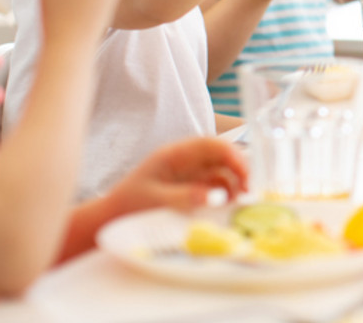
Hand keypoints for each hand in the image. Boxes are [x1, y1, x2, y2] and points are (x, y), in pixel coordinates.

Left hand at [104, 138, 246, 213]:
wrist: (112, 218)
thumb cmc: (128, 205)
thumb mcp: (154, 200)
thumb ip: (184, 196)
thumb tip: (216, 196)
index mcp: (176, 154)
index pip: (211, 145)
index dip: (233, 155)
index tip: (246, 175)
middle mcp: (188, 161)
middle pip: (222, 156)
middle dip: (240, 170)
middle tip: (250, 192)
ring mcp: (192, 174)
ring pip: (223, 172)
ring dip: (236, 184)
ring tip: (244, 203)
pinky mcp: (194, 189)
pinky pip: (218, 187)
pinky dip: (228, 195)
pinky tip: (231, 207)